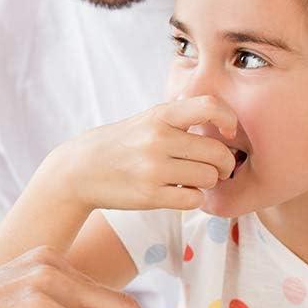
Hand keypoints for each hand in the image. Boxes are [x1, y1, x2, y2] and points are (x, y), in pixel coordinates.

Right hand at [46, 96, 238, 212]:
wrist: (79, 170)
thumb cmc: (119, 144)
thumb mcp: (145, 120)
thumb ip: (179, 116)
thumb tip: (217, 113)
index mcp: (160, 115)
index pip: (210, 107)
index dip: (229, 120)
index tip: (227, 133)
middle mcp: (158, 139)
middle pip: (217, 152)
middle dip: (224, 163)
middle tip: (218, 168)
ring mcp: (153, 168)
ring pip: (208, 177)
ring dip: (207, 182)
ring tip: (193, 180)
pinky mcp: (150, 195)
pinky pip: (193, 199)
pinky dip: (193, 198)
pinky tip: (181, 193)